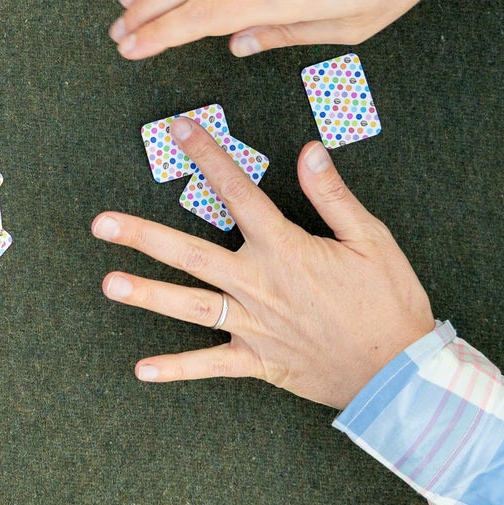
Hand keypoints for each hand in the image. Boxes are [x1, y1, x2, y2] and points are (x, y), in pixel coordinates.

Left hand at [93, 119, 434, 409]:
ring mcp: (255, 327)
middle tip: (101, 223)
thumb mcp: (371, 240)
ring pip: (190, 307)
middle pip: (191, 255)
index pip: (238, 193)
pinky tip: (142, 369)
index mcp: (285, 249)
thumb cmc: (390, 302)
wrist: (401, 375)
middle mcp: (260, 286)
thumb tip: (310, 149)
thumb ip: (333, 196)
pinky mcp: (259, 362)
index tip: (180, 129)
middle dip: (144, 236)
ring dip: (148, 295)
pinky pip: (211, 366)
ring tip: (108, 284)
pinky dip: (178, 368)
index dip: (208, 157)